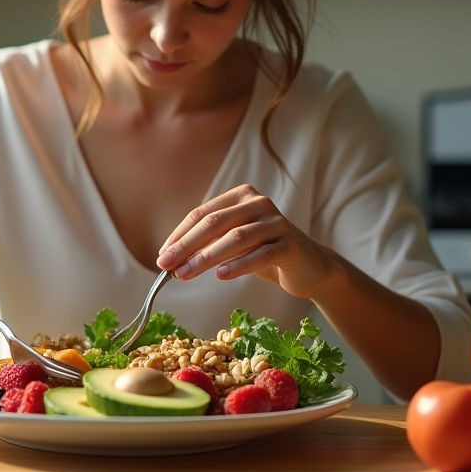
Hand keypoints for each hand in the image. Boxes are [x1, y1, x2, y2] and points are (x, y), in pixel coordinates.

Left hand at [156, 184, 337, 298]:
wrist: (308, 266)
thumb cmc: (263, 252)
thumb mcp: (233, 244)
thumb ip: (208, 245)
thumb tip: (170, 260)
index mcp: (241, 196)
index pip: (202, 213)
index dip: (179, 235)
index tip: (162, 256)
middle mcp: (259, 203)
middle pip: (215, 223)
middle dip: (187, 245)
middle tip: (166, 265)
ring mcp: (277, 222)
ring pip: (236, 238)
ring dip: (206, 257)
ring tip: (185, 274)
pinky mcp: (291, 245)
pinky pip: (262, 254)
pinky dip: (239, 265)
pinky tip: (221, 275)